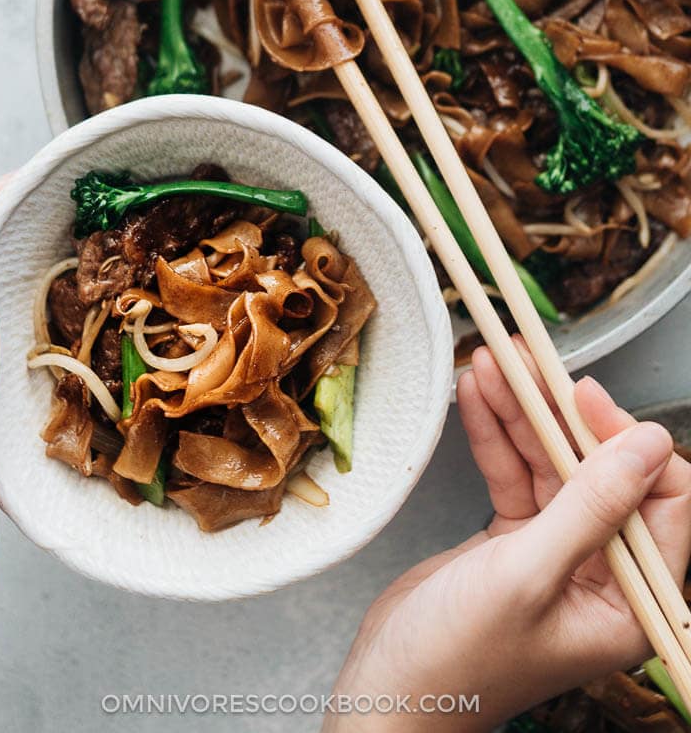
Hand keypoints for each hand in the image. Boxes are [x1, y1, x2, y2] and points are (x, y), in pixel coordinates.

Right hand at [324, 338, 690, 731]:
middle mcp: (603, 574)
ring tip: (493, 361)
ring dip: (522, 411)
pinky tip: (479, 393)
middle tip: (527, 359)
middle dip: (562, 412)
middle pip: (599, 470)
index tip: (584, 397)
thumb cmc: (457, 660)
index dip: (625, 441)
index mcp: (630, 602)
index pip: (661, 501)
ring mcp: (557, 553)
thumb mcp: (526, 576)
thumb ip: (590, 506)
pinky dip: (496, 434)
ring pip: (552, 463)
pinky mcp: (515, 541)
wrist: (387, 689)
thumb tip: (648, 444)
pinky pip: (515, 474)